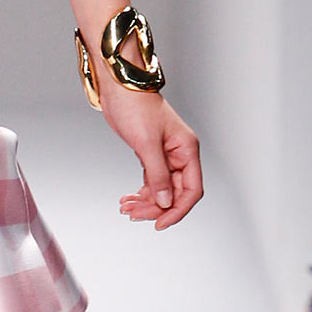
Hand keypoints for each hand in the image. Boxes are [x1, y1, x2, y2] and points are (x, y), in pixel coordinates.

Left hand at [98, 84, 202, 229]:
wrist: (120, 87)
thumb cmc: (136, 106)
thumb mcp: (147, 144)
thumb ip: (157, 175)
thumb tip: (165, 202)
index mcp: (187, 150)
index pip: (191, 190)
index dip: (177, 210)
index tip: (160, 224)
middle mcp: (180, 155)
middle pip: (175, 193)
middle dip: (156, 207)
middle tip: (134, 215)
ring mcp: (165, 155)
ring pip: (162, 189)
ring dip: (146, 202)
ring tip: (126, 209)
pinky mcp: (150, 154)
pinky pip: (151, 181)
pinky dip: (141, 192)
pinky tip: (128, 199)